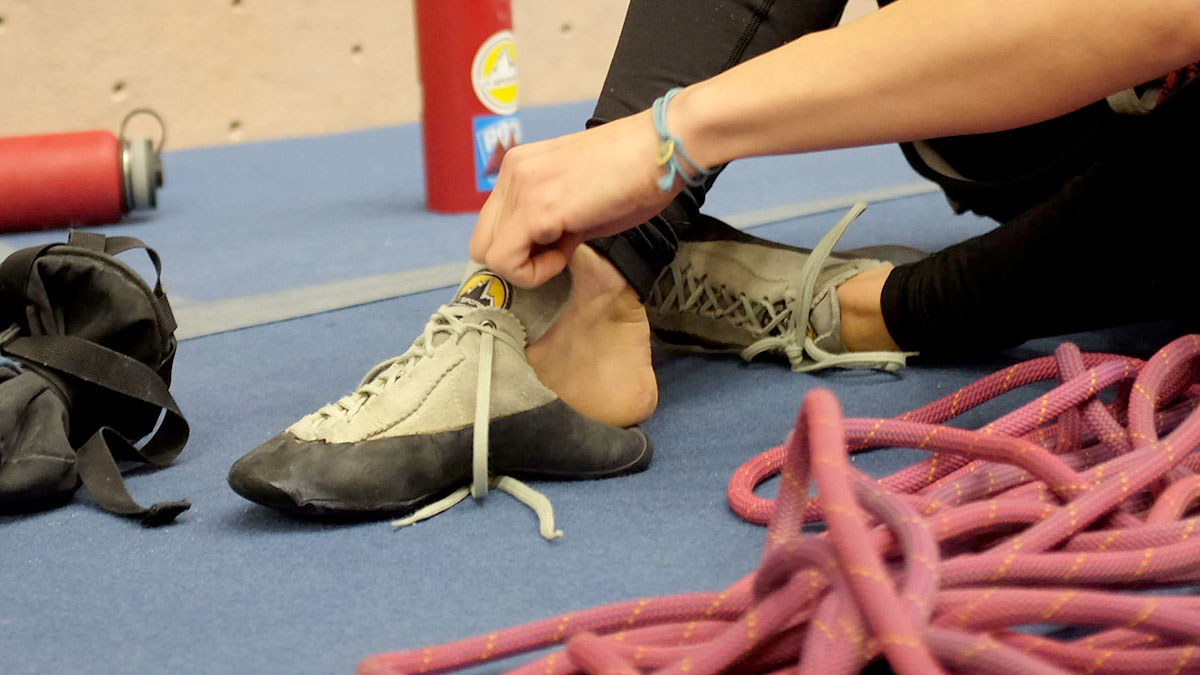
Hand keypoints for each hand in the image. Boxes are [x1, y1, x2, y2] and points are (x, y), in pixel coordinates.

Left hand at [469, 109, 680, 287]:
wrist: (663, 148)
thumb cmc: (638, 172)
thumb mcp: (582, 201)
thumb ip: (554, 222)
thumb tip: (544, 249)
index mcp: (521, 167)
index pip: (494, 224)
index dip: (523, 247)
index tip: (561, 243)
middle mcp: (512, 172)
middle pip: (482, 241)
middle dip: (518, 260)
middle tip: (560, 253)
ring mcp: (520, 186)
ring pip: (489, 254)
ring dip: (527, 266)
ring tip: (567, 250)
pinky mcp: (535, 207)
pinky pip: (507, 260)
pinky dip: (534, 272)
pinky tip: (567, 253)